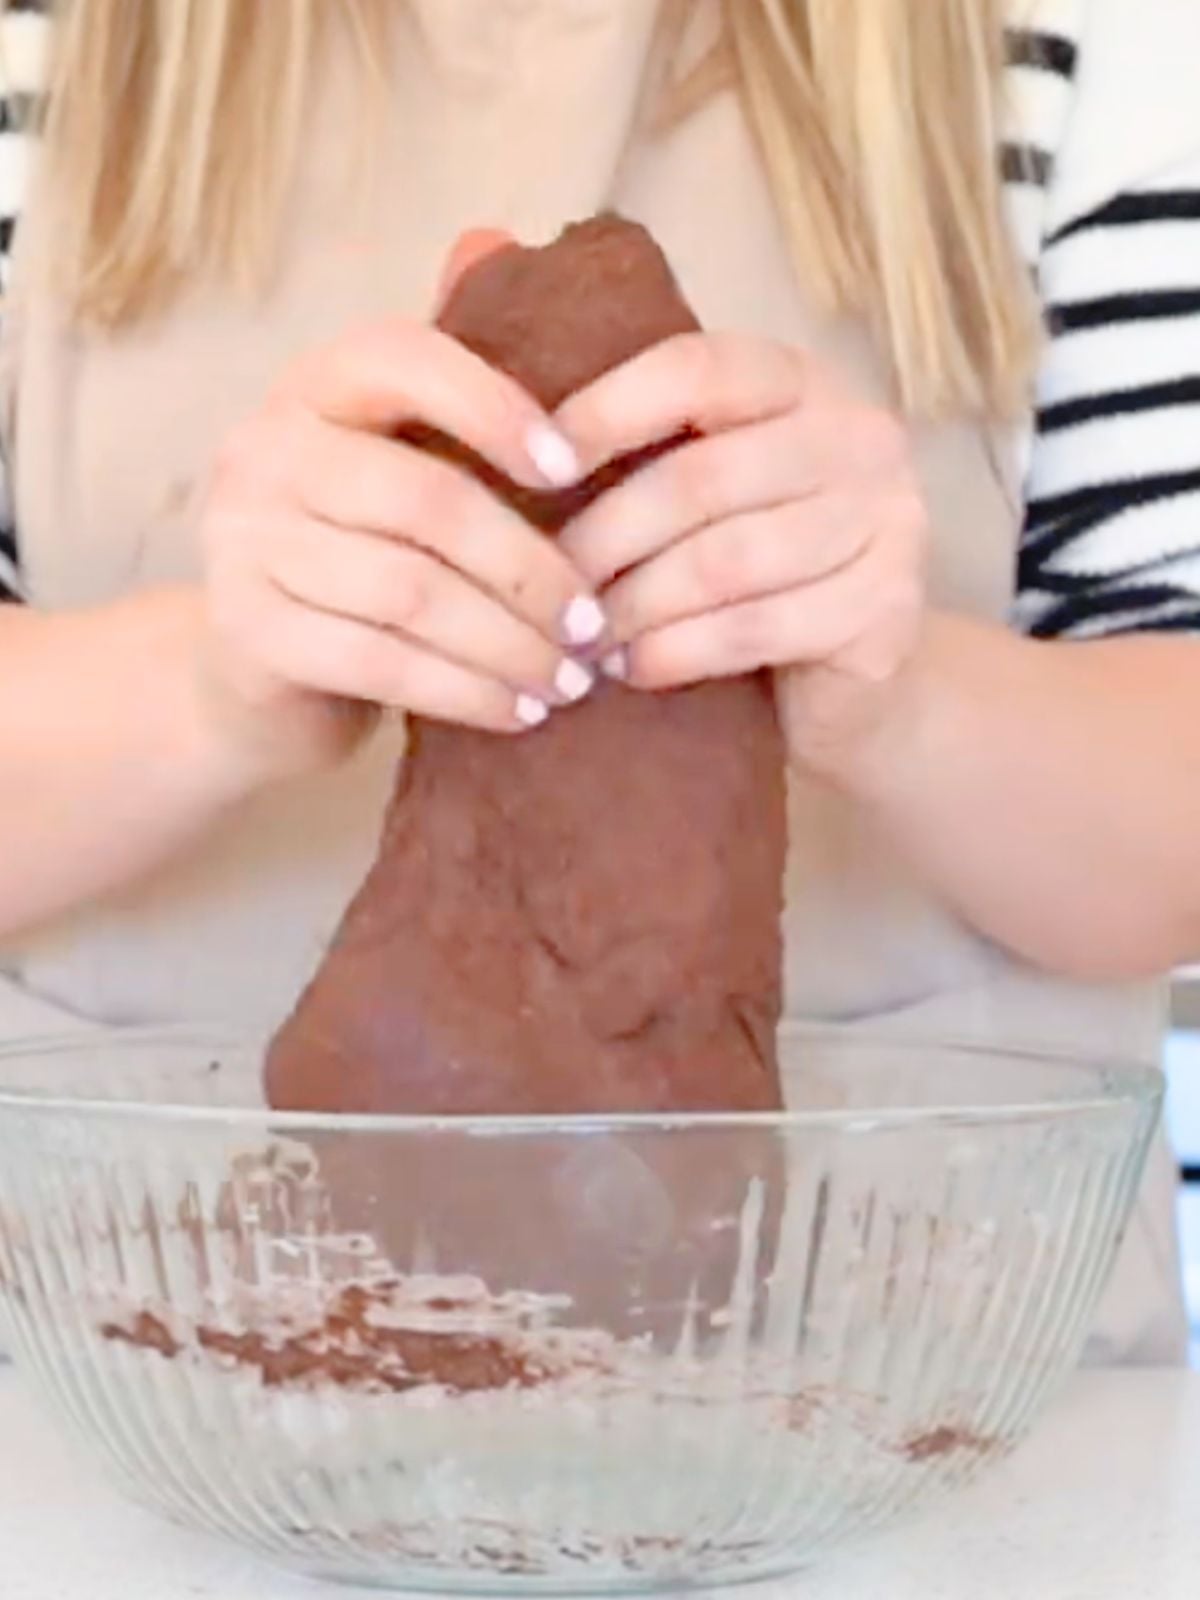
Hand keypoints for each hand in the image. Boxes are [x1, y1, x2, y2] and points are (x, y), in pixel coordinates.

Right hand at [198, 318, 602, 782]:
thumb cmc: (361, 553)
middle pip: (425, 500)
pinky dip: (465, 693)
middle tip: (597, 626)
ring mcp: (243, 542)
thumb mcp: (399, 460)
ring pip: (410, 593)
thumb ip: (446, 379)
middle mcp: (263, 449)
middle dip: (531, 571)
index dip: (499, 408)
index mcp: (313, 387)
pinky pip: (380, 663)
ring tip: (573, 681)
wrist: (255, 675)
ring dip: (509, 646)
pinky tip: (519, 713)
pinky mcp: (248, 633)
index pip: (407, 360)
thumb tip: (496, 236)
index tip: (578, 471)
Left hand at [557, 333, 928, 769]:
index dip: (608, 413)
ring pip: (725, 560)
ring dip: (635, 606)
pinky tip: (633, 671)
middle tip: (545, 587)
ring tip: (579, 638)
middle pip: (701, 478)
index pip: (698, 370)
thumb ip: (627, 424)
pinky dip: (678, 652)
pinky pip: (755, 628)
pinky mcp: (886, 608)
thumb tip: (487, 317)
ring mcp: (888, 521)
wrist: (852, 685)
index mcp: (802, 383)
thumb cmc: (747, 573)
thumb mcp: (699, 489)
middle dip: (606, 539)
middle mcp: (859, 436)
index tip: (537, 467)